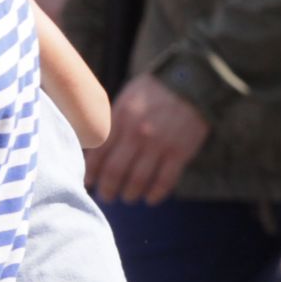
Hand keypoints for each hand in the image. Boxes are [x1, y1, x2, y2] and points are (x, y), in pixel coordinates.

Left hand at [85, 72, 208, 204]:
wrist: (192, 82)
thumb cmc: (153, 93)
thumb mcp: (126, 101)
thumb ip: (111, 125)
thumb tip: (92, 151)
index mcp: (121, 120)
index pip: (98, 154)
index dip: (91, 173)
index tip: (88, 183)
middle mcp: (138, 134)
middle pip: (115, 172)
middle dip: (107, 189)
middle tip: (106, 197)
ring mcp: (160, 145)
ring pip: (138, 181)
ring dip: (129, 194)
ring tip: (127, 197)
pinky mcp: (180, 152)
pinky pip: (165, 181)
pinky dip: (155, 194)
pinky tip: (150, 199)